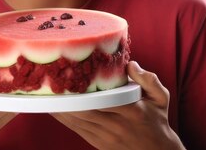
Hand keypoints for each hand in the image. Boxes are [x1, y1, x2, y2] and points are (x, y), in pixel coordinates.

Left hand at [51, 61, 184, 149]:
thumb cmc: (158, 122)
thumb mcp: (160, 98)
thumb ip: (148, 80)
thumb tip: (130, 64)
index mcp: (131, 110)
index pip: (102, 98)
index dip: (82, 89)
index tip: (68, 75)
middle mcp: (116, 124)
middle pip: (84, 109)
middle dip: (65, 97)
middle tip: (48, 82)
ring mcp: (106, 136)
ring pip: (77, 120)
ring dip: (60, 108)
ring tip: (44, 94)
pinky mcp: (99, 144)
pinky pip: (77, 130)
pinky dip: (64, 119)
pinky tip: (53, 110)